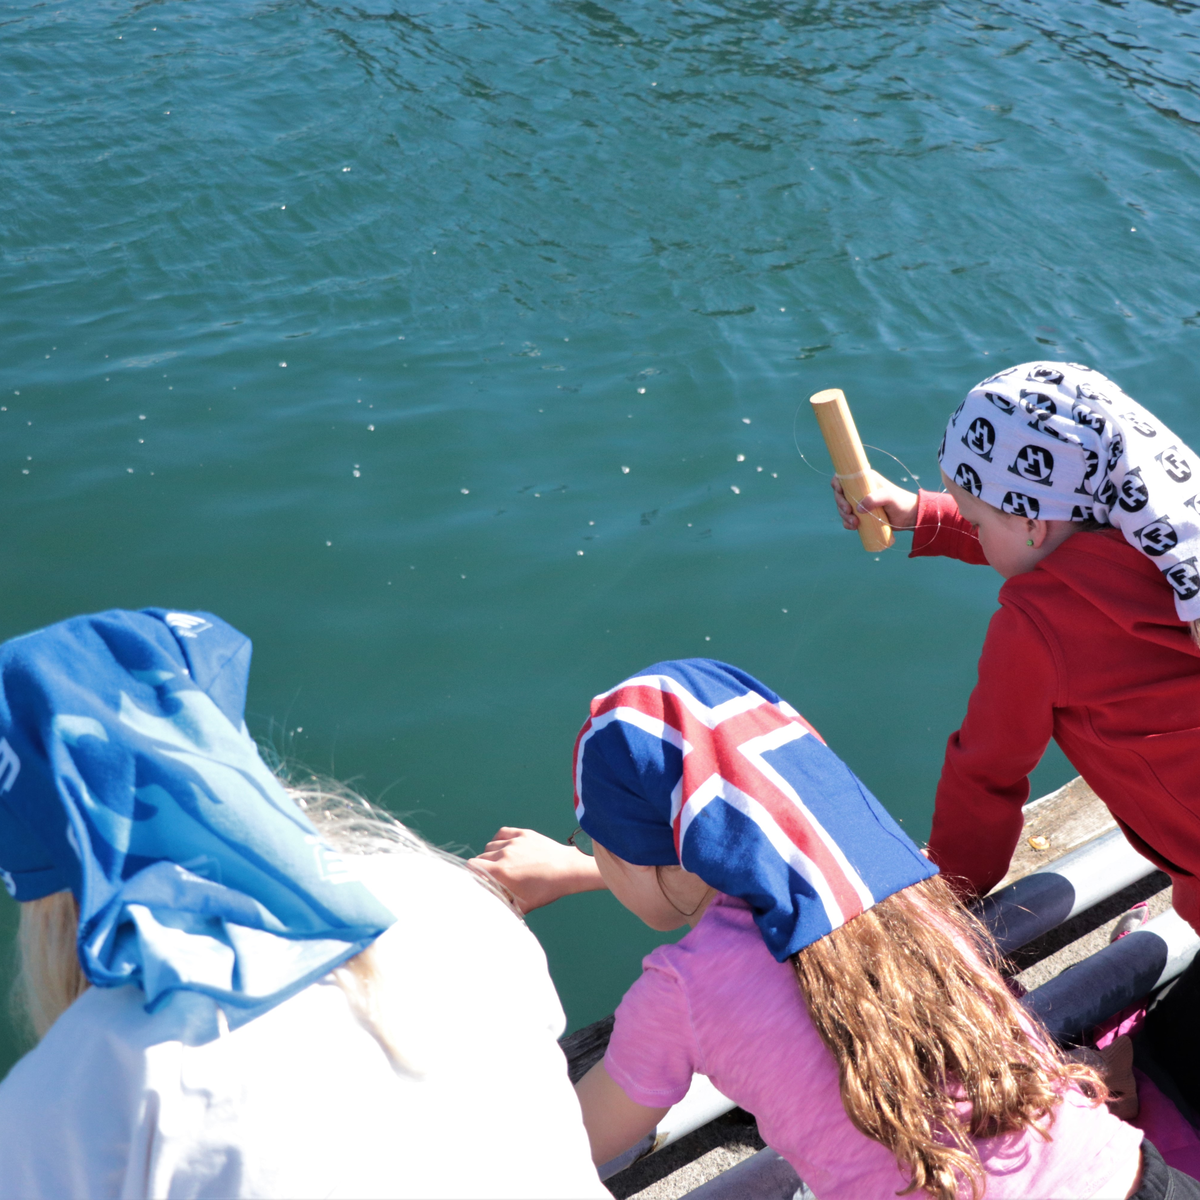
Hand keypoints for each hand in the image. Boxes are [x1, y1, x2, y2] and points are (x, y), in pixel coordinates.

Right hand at [468, 826, 605, 913]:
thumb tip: (493, 913)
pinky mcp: (523, 834)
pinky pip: (502, 833)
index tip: (479, 880)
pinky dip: (499, 840)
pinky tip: (505, 848)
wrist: (568, 869)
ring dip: (492, 855)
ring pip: (491, 846)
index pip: (472, 866)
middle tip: (495, 877)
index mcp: (501, 871)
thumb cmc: (547, 889)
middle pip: (481, 857)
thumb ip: (505, 908)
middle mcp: (504, 853)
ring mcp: (514, 842)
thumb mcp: (524, 905)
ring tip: (503, 864)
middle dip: (484, 867)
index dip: (472, 874)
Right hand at [831, 473, 918, 533]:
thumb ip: (875, 499)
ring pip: (843, 508)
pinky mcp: (861, 515)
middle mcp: (859, 490)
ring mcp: (859, 503)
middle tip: (848, 512)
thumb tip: (858, 508)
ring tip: (855, 523)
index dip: (837, 484)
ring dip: (844, 516)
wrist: (909, 517)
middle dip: (840, 504)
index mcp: (864, 480)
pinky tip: (853, 527)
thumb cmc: (900, 502)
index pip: (844, 478)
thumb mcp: (889, 497)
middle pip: (840, 495)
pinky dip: (847, 524)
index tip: (840, 492)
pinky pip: (848, 519)